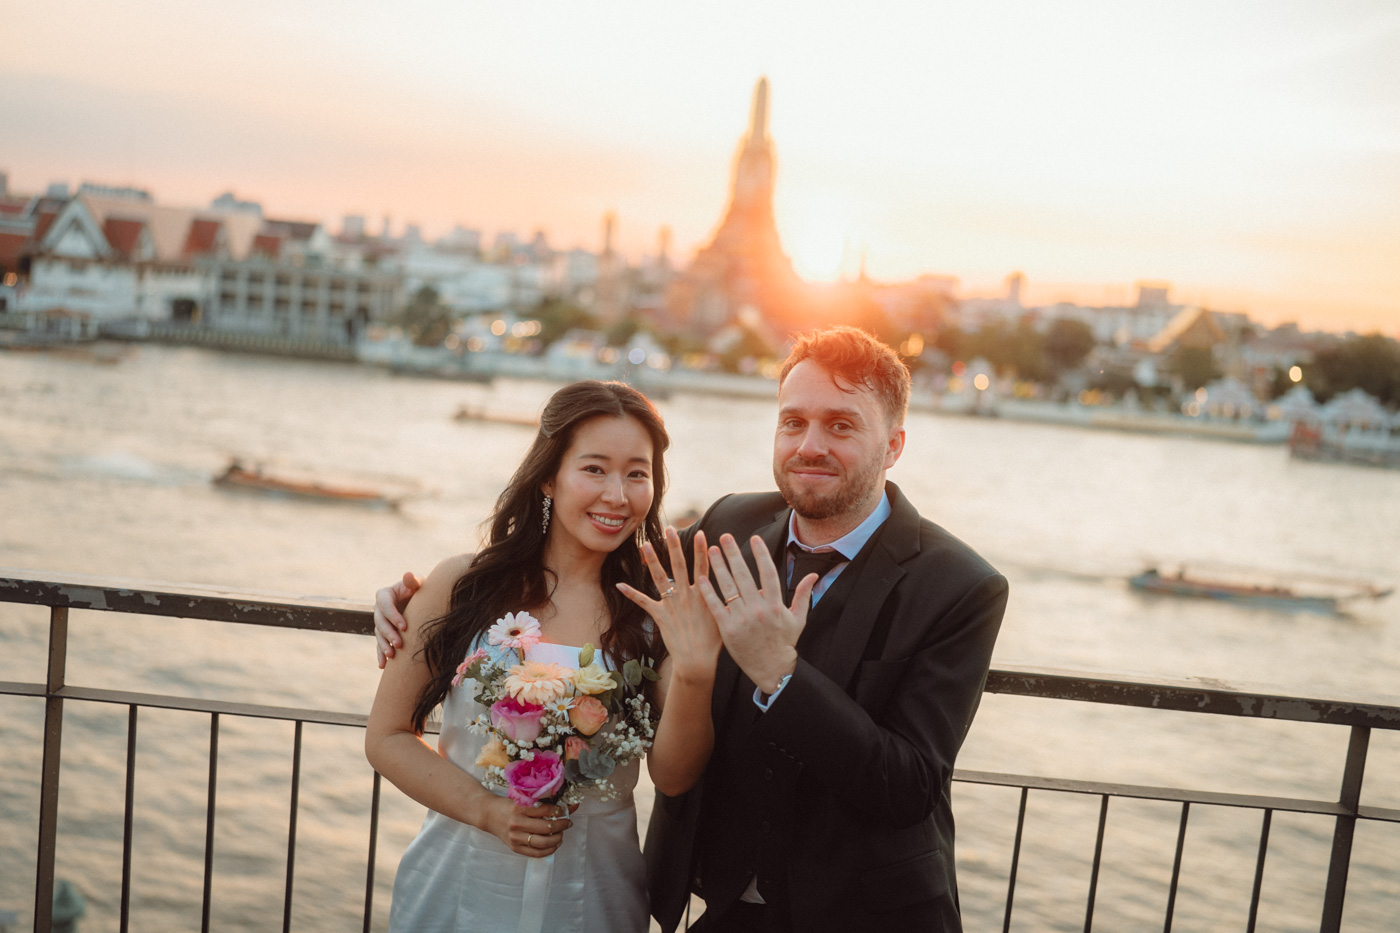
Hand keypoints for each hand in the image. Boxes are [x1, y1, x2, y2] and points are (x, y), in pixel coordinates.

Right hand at [375, 571, 421, 667]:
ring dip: (384, 645)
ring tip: (392, 655)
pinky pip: (379, 645)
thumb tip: (408, 575)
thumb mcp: (418, 583)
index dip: (393, 616)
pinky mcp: (384, 634)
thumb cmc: (420, 590)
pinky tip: (383, 665)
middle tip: (399, 644)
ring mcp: (381, 622)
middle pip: (380, 622)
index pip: (385, 605)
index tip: (404, 626)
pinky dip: (380, 654)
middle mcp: (379, 609)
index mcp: (385, 595)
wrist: (421, 601)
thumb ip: (413, 581)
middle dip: (389, 633)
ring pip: (379, 635)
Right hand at [480, 798, 573, 858]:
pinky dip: (549, 850)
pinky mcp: (515, 848)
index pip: (546, 810)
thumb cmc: (508, 805)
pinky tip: (554, 844)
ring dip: (558, 838)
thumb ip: (544, 803)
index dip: (560, 810)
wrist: (489, 815)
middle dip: (562, 825)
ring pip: (543, 842)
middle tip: (568, 822)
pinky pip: (536, 853)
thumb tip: (570, 805)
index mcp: (519, 808)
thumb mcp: (523, 800)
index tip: (565, 810)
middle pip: (546, 827)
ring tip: (561, 834)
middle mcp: (517, 823)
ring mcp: (516, 838)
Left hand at [617, 528, 721, 681]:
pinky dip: (631, 593)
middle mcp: (687, 596)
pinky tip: (620, 584)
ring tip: (644, 544)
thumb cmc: (714, 643)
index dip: (702, 550)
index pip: (703, 567)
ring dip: (652, 560)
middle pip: (680, 566)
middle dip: (675, 546)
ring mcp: (672, 605)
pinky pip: (643, 602)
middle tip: (670, 529)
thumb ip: (725, 601)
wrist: (698, 662)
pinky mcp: (660, 616)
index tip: (701, 533)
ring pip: (660, 578)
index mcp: (704, 595)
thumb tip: (739, 590)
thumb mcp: (725, 618)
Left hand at [698, 534, 817, 693]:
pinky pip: (716, 607)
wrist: (771, 669)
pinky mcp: (728, 630)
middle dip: (733, 554)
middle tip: (725, 537)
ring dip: (719, 567)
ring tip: (711, 550)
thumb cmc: (784, 642)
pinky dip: (708, 592)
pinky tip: (702, 578)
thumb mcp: (798, 619)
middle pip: (744, 575)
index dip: (761, 554)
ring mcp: (742, 620)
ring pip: (728, 588)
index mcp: (776, 605)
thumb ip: (804, 594)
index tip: (754, 538)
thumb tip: (813, 574)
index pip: (768, 573)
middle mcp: (759, 610)